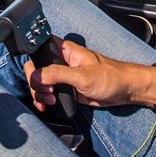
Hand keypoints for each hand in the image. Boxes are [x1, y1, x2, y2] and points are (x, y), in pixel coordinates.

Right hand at [23, 39, 155, 111]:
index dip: (33, 62)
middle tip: (47, 93)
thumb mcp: (82, 75)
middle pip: (35, 69)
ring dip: (39, 94)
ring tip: (50, 102)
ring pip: (40, 82)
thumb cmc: (109, 76)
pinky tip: (46, 106)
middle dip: (36, 83)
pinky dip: (43, 100)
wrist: (123, 91)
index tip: (37, 77)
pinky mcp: (65, 88)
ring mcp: (62, 75)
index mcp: (63, 50)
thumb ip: (57, 74)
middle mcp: (60, 61)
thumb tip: (36, 76)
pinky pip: (47, 93)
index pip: (38, 50)